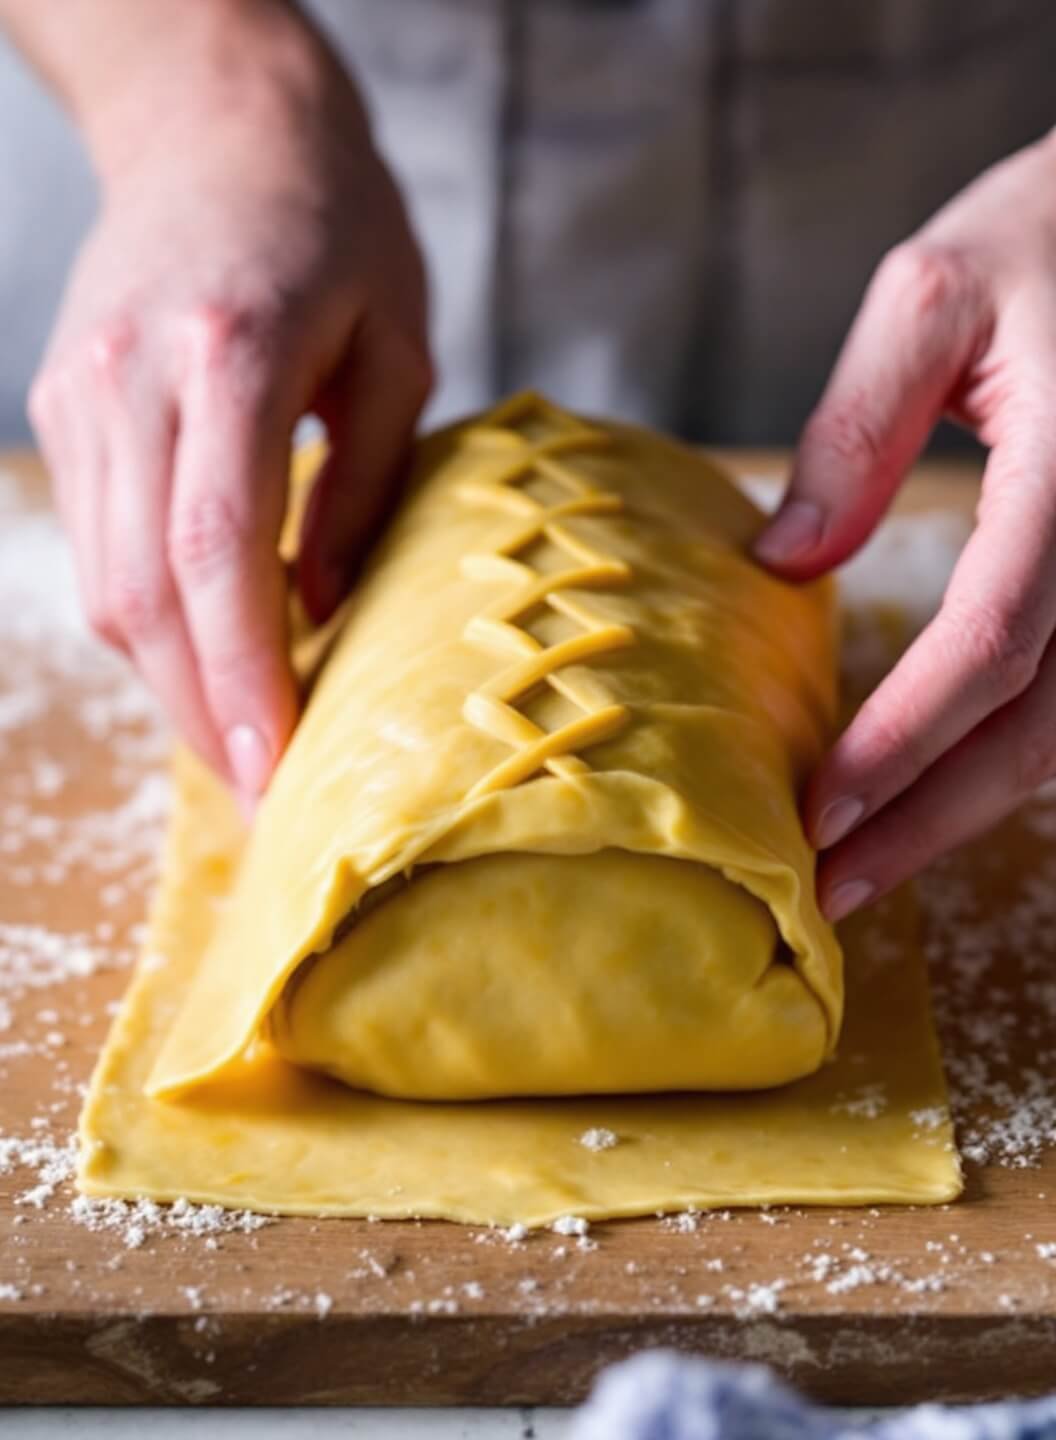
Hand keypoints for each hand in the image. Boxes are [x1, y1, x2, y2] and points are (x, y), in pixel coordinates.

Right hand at [26, 2, 430, 803]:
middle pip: (145, 594)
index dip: (246, 681)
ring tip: (244, 743)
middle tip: (267, 797)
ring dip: (172, 684)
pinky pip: (96, 548)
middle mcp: (132, 377)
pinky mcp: (61, 406)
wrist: (216, 120)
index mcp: (232, 351)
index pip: (218, 554)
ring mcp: (80, 393)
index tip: (282, 774)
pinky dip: (150, 623)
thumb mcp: (398, 347)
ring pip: (106, 586)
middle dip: (205, 715)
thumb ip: (366, 487)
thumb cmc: (337, 226)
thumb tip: (319, 613)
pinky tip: (204, 657)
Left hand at [753, 129, 1055, 919]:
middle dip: (931, 818)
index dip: (905, 737)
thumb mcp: (936, 290)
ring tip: (870, 868)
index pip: (995, 637)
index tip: (817, 809)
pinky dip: (1006, 753)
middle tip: (833, 892)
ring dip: (968, 809)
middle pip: (1041, 723)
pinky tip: (936, 790)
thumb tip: (785, 560)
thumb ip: (860, 422)